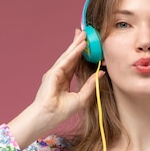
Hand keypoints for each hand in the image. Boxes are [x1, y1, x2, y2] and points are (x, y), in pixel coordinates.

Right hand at [8, 29, 102, 147]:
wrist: (48, 117)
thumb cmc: (61, 111)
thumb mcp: (81, 97)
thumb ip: (90, 84)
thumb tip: (101, 73)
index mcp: (63, 81)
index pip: (74, 64)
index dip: (80, 54)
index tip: (87, 45)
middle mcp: (58, 75)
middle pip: (70, 57)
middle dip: (77, 45)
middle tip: (84, 33)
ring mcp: (54, 73)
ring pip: (68, 56)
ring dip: (76, 45)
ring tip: (84, 34)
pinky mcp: (53, 73)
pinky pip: (66, 61)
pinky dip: (74, 53)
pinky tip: (81, 45)